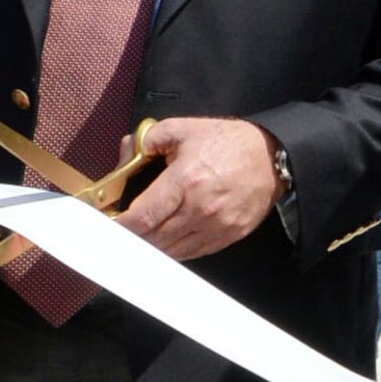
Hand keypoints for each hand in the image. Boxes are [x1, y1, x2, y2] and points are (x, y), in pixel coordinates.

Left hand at [119, 118, 282, 260]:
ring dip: (152, 247)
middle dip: (131, 238)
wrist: (273, 156)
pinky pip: (193, 253)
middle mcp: (202, 209)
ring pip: (172, 251)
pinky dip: (175, 250)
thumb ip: (149, 138)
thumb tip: (127, 153)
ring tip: (139, 238)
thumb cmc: (230, 142)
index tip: (107, 226)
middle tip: (118, 233)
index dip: (119, 227)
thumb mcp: (184, 129)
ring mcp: (217, 226)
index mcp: (187, 180)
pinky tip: (165, 241)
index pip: (142, 217)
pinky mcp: (229, 235)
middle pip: (153, 239)